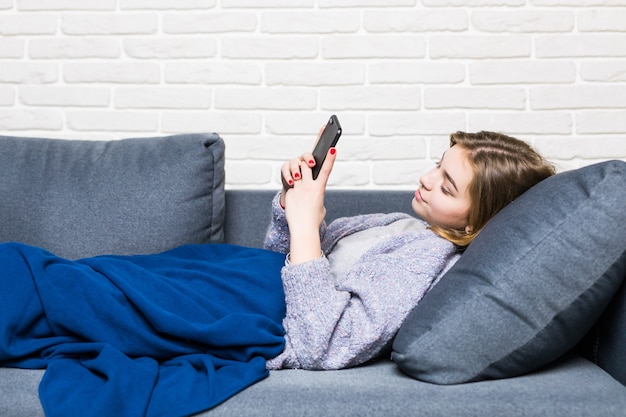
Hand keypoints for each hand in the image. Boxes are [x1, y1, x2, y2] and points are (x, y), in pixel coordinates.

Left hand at [281, 147, 336, 264]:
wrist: (303, 229)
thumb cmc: (314, 219)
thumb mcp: (321, 205)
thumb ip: (317, 194)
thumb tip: (312, 191)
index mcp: (320, 189)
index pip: (326, 170)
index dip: (330, 158)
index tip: (332, 148)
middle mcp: (308, 186)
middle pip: (306, 165)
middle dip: (307, 162)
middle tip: (308, 163)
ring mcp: (298, 189)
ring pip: (297, 172)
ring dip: (298, 172)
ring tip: (299, 180)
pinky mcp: (290, 193)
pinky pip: (291, 185)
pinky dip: (294, 189)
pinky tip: (296, 201)